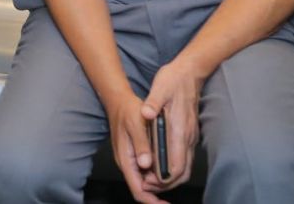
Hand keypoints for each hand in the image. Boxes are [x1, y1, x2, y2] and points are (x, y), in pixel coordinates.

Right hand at [105, 89, 164, 203]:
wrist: (118, 100)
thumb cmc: (127, 110)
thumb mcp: (136, 125)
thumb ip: (141, 145)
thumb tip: (146, 164)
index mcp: (126, 160)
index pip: (138, 190)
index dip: (153, 201)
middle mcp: (127, 163)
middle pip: (143, 189)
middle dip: (159, 193)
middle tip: (175, 186)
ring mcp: (130, 160)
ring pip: (145, 181)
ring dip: (159, 184)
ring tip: (173, 179)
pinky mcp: (134, 155)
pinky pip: (146, 171)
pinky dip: (157, 173)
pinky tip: (166, 168)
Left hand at [138, 59, 202, 193]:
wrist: (190, 73)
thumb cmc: (173, 81)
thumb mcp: (159, 88)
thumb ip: (153, 102)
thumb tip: (145, 113)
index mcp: (180, 130)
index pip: (175, 166)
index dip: (162, 178)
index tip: (147, 179)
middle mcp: (188, 138)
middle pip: (181, 173)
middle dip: (164, 183)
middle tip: (146, 182)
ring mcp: (190, 138)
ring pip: (184, 168)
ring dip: (168, 177)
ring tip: (149, 176)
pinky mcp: (189, 135)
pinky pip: (184, 159)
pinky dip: (172, 167)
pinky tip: (158, 163)